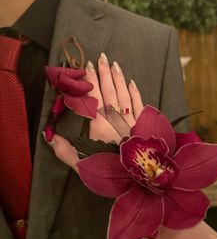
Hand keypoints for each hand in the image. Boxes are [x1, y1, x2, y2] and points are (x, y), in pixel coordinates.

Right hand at [46, 53, 142, 170]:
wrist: (140, 181)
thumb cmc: (109, 173)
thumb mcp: (83, 166)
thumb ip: (65, 151)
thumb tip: (49, 137)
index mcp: (100, 127)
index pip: (94, 99)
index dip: (90, 82)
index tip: (87, 67)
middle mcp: (116, 121)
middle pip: (110, 93)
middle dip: (104, 74)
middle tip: (101, 57)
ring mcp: (132, 122)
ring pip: (125, 96)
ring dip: (119, 79)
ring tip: (114, 64)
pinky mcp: (145, 126)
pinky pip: (140, 106)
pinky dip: (136, 94)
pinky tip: (132, 82)